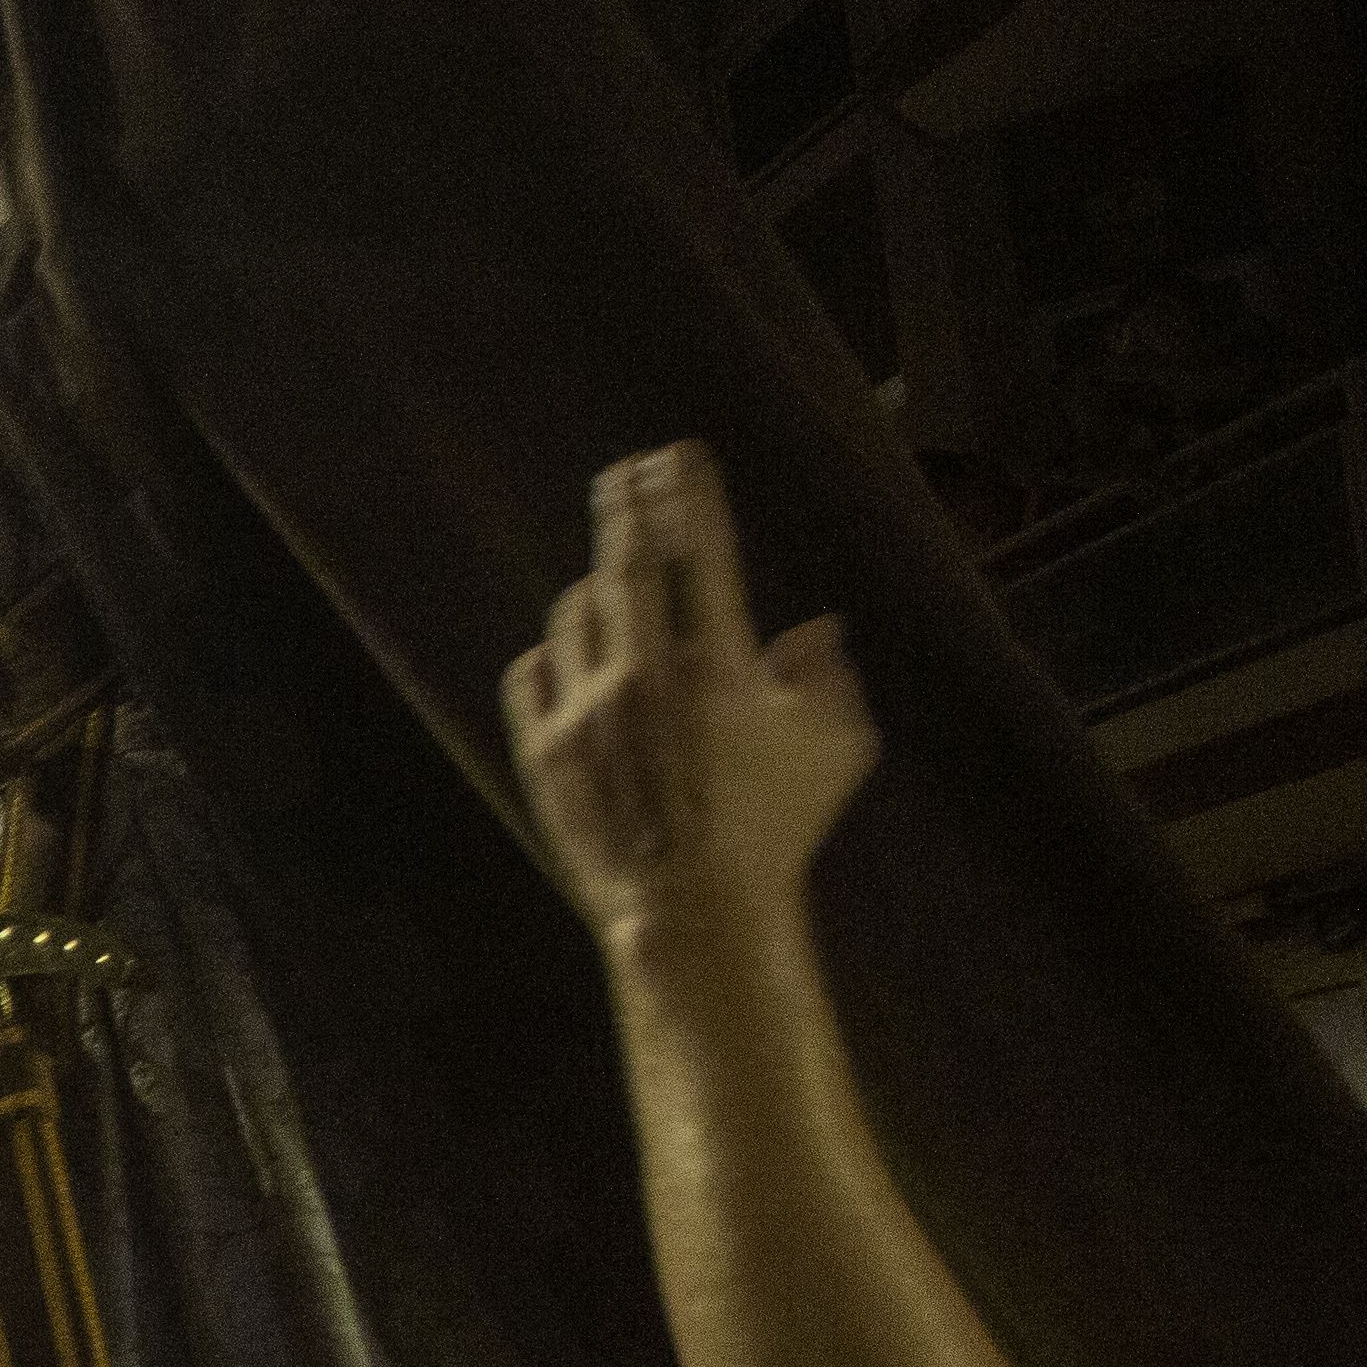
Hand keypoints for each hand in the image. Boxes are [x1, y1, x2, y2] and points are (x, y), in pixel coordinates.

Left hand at [503, 440, 877, 948]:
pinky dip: (552, 658)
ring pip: (574, 615)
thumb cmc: (774, 831)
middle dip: (625, 508)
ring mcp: (586, 711)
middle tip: (623, 476)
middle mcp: (645, 673)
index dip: (685, 492)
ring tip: (613, 599)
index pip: (699, 549)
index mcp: (718, 662)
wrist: (692, 911)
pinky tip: (569, 662)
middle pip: (626, 563)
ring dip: (596, 598)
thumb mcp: (835, 750)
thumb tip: (813, 631)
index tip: (673, 455)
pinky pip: (531, 672)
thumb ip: (828, 679)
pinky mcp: (545, 749)